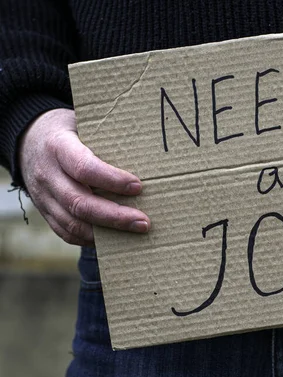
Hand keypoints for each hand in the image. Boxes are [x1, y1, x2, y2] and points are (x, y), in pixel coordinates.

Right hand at [19, 108, 150, 246]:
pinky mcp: (45, 212)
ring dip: (107, 231)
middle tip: (144, 221)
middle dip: (114, 216)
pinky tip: (114, 238)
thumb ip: (106, 137)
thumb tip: (146, 149)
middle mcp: (47, 174)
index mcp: (58, 147)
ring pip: (73, 222)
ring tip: (136, 231)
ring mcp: (42, 196)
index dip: (112, 180)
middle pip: (79, 202)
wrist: (28, 140)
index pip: (84, 168)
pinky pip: (66, 232)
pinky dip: (91, 239)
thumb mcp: (83, 124)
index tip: (138, 186)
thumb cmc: (69, 131)